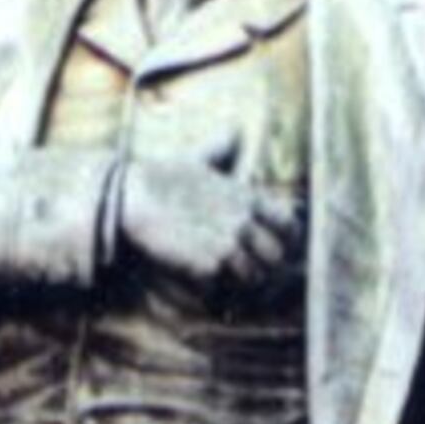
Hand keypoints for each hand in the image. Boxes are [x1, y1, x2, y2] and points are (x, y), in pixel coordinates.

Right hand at [115, 127, 302, 291]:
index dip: (288, 241)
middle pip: (276, 257)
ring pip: (254, 278)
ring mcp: (227, 245)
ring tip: (228, 284)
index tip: (276, 248)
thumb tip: (233, 130)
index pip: (289, 225)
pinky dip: (217, 293)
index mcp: (246, 197)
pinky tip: (205, 286)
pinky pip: (225, 290)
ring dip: (242, 284)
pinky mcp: (208, 266)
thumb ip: (220, 150)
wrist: (135, 198)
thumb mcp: (198, 160)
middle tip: (251, 273)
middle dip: (266, 268)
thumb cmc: (163, 177)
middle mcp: (242, 222)